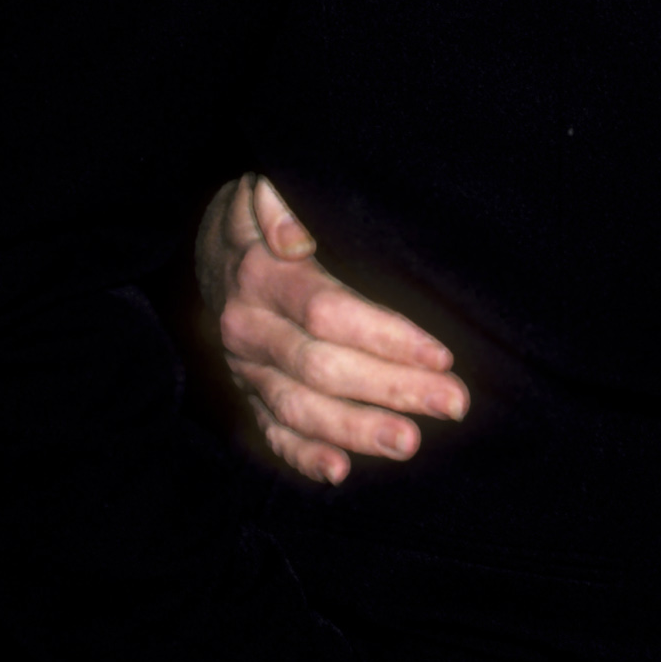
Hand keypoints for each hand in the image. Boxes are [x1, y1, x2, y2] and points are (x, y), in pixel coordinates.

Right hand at [196, 172, 465, 484]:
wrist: (210, 247)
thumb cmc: (261, 216)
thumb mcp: (263, 190)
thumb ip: (278, 203)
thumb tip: (294, 238)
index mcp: (262, 279)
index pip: (327, 313)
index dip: (385, 336)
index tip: (441, 354)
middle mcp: (250, 329)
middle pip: (322, 368)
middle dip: (390, 387)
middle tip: (450, 403)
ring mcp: (246, 368)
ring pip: (299, 408)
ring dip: (355, 430)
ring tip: (408, 442)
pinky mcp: (247, 392)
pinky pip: (270, 431)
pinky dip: (301, 455)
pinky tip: (340, 471)